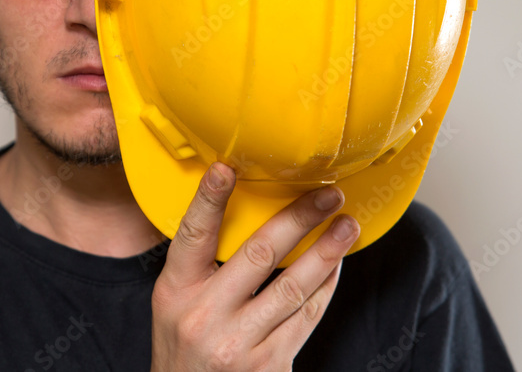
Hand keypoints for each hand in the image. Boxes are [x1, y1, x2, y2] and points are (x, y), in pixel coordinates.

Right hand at [150, 162, 359, 370]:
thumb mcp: (174, 304)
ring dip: (327, 252)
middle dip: (299, 219)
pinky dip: (325, 288)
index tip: (225, 169)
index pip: (193, 236)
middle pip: (259, 254)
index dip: (208, 200)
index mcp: (175, 291)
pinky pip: (306, 318)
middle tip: (327, 195)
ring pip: (294, 287)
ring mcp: (238, 344)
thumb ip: (200, 267)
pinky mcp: (269, 366)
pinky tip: (335, 266)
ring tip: (347, 226)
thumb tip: (239, 214)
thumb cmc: (183, 348)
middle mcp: (204, 316)